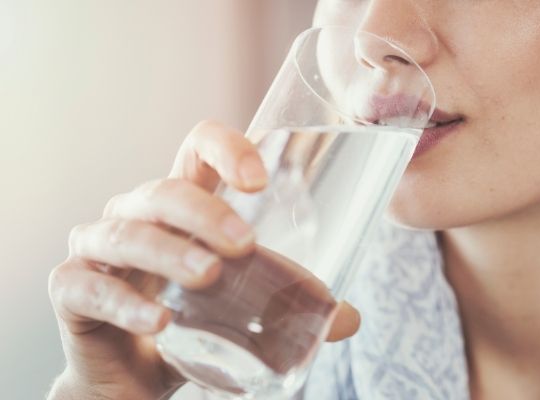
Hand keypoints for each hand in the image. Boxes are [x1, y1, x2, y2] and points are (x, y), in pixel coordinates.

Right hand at [47, 121, 360, 399]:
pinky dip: (125, 302)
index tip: (260, 180)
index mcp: (181, 207)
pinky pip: (89, 286)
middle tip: (244, 245)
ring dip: (170, 253)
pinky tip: (160, 322)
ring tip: (209, 277)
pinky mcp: (72, 289)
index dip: (226, 148)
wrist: (134, 376)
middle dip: (205, 213)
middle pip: (164, 191)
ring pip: (128, 234)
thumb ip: (288, 303)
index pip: (196, 151)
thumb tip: (347, 319)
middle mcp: (136, 215)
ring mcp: (98, 248)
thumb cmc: (191, 321)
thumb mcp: (241, 304)